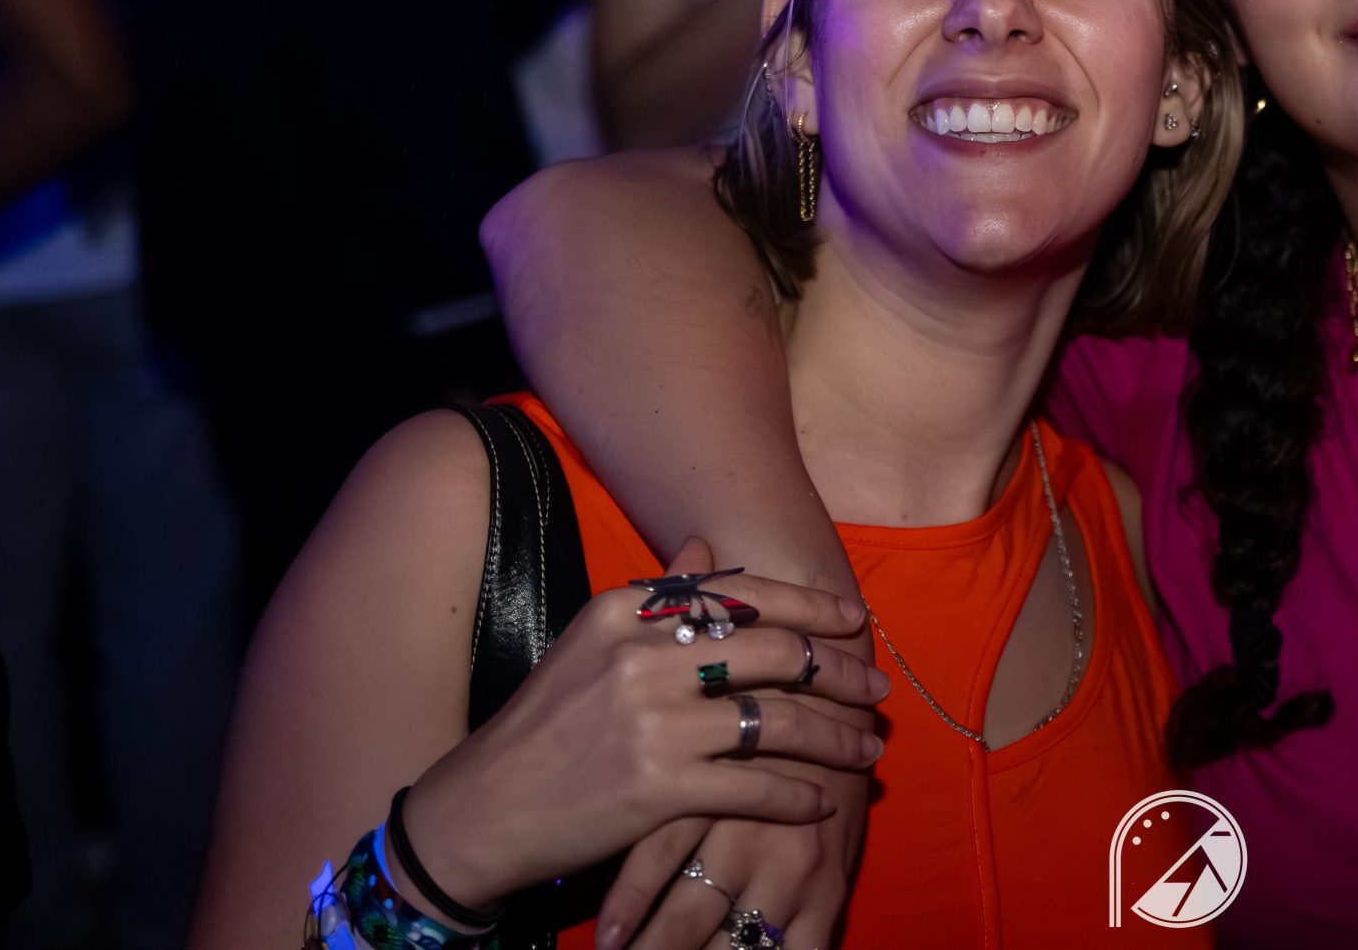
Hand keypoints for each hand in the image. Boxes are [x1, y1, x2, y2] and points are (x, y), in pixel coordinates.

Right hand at [397, 539, 887, 923]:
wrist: (480, 811)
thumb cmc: (544, 726)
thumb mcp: (589, 643)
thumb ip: (656, 595)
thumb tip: (707, 547)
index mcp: (626, 613)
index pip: (743, 596)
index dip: (811, 607)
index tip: (856, 620)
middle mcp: (641, 659)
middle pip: (774, 652)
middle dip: (839, 670)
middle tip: (877, 687)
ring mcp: (651, 724)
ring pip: (777, 721)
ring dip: (834, 737)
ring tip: (866, 748)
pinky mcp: (656, 789)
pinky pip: (753, 787)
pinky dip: (796, 797)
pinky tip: (820, 802)